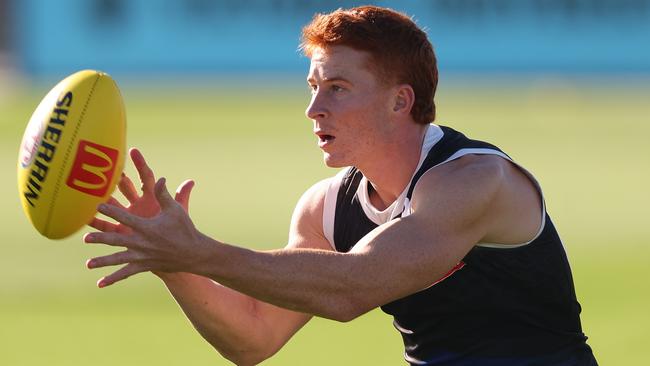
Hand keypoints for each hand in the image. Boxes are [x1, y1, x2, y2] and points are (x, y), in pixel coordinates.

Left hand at [85, 149, 201, 286]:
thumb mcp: (175, 210)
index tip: (97, 206)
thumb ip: (164, 195)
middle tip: (86, 238)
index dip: (111, 211)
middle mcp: (143, 243)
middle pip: (117, 240)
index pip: (126, 217)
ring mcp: (142, 256)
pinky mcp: (144, 266)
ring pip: (119, 259)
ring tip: (89, 264)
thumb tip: (161, 178)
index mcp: (148, 227)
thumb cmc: (185, 229)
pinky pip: (126, 273)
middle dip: (101, 239)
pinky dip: (113, 278)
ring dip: (103, 261)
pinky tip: (100, 284)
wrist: (193, 253)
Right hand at [88, 148, 193, 233]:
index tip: (134, 150)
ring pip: (111, 204)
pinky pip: (105, 226)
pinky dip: (94, 222)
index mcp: (151, 198)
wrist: (168, 251)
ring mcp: (126, 217)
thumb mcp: (177, 213)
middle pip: (124, 187)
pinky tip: (82, 217)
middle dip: (114, 177)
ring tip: (88, 190)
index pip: (146, 177)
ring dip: (101, 198)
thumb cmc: (175, 230)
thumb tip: (190, 181)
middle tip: (104, 165)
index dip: (140, 164)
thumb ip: (181, 196)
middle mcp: (137, 204)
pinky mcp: (120, 232)